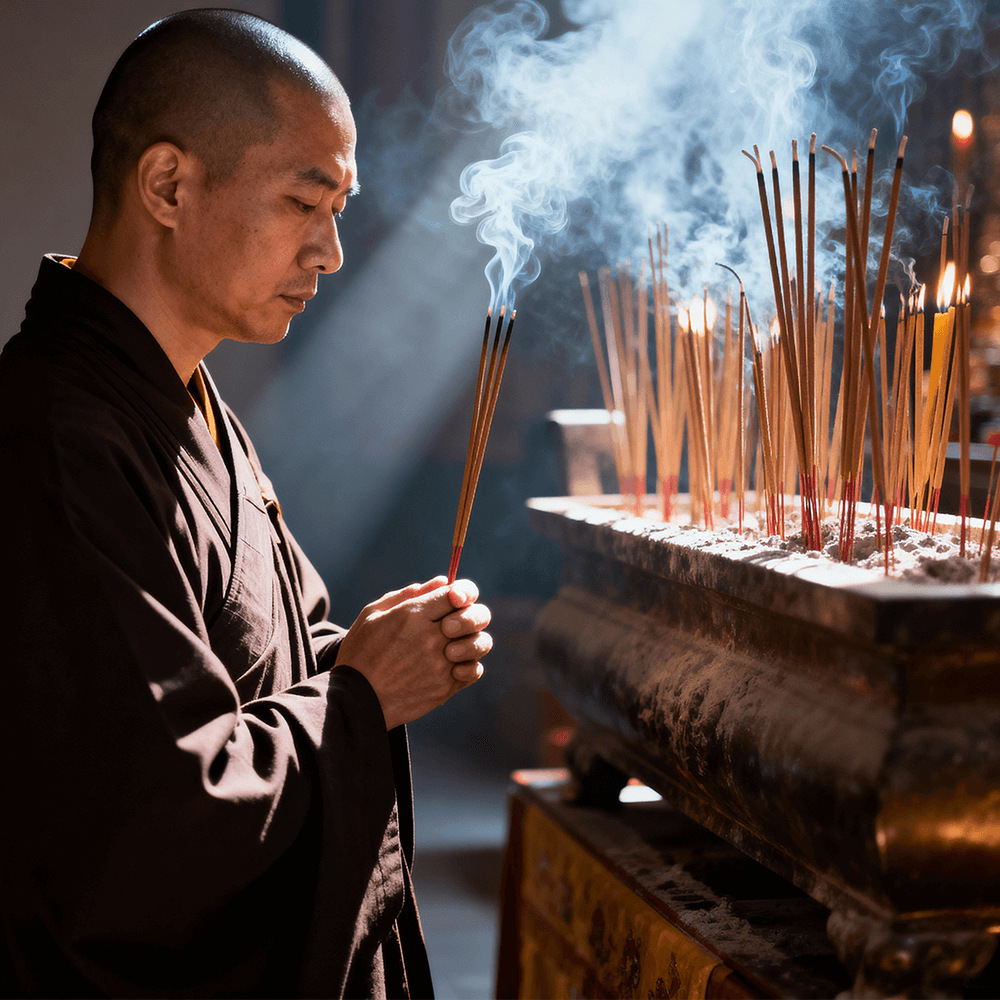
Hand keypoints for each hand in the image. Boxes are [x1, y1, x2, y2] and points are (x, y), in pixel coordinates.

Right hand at [333, 576, 491, 729]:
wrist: (354, 701)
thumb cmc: (360, 653)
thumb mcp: (373, 614)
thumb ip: (408, 595)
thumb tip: (442, 582)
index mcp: (412, 615)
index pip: (457, 593)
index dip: (464, 592)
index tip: (456, 598)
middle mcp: (430, 638)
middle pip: (476, 616)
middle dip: (474, 614)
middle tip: (458, 623)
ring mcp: (439, 664)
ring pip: (480, 643)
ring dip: (474, 640)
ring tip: (454, 646)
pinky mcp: (444, 688)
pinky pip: (474, 671)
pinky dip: (469, 666)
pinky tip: (453, 665)